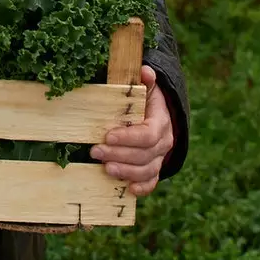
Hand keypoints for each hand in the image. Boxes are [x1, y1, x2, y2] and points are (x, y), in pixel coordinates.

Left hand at [90, 65, 173, 197]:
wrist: (158, 116)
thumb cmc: (144, 101)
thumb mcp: (145, 88)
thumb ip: (145, 81)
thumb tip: (145, 71)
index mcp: (161, 122)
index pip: (148, 134)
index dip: (128, 137)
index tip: (107, 135)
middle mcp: (164, 143)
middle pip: (144, 155)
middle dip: (119, 155)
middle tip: (96, 152)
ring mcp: (159, 158)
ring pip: (147, 171)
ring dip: (126, 172)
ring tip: (105, 168)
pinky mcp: (154, 170)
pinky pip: (151, 183)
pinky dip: (141, 188)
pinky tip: (127, 189)